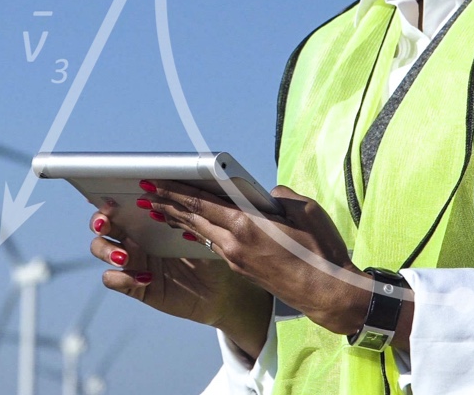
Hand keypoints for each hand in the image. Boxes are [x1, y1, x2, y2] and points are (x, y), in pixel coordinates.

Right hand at [89, 203, 271, 357]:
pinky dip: (123, 277)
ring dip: (106, 250)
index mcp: (146, 222)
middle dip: (99, 222)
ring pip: (100, 250)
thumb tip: (169, 192)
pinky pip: (113, 280)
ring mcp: (133, 263)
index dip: (107, 202)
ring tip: (124, 256)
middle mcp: (135, 240)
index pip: (119, 207)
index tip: (109, 199)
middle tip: (105, 224)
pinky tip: (146, 277)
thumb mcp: (198, 228)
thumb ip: (182, 212)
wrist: (221, 289)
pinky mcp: (135, 285)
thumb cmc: (211, 253)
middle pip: (101, 227)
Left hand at [142, 181, 370, 336]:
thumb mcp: (304, 210)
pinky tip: (193, 229)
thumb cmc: (320, 250)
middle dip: (168, 203)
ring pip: (203, 233)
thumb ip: (280, 197)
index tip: (155, 180)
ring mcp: (237, 259)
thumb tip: (268, 196)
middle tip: (146, 192)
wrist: (327, 292)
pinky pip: (215, 245)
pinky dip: (200, 232)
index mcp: (245, 225)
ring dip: (180, 219)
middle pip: (194, 219)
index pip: (201, 203)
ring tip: (159, 209)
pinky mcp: (244, 270)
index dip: (176, 190)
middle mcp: (234, 244)